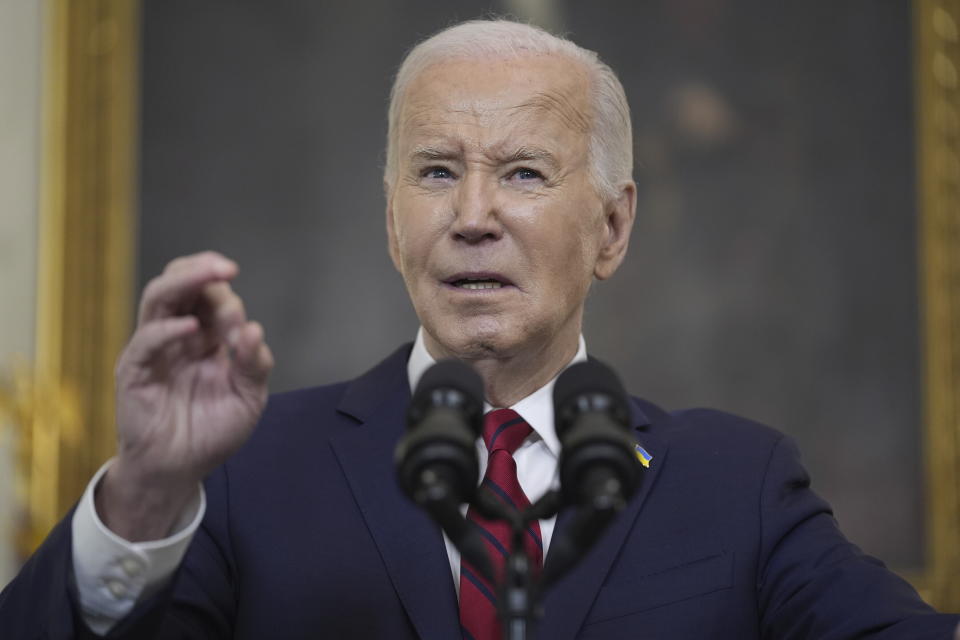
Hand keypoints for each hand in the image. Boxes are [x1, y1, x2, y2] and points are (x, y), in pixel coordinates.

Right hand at [96, 252, 273, 539]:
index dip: (228, 299)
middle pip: (181, 284)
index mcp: (206, 337)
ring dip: (185, 281)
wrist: (179, 470)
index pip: (211, 297)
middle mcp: (177, 335)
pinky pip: (147, 340)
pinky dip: (168, 330)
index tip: (244, 327)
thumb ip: (253, 365)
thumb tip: (254, 329)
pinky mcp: (135, 371)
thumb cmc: (211, 431)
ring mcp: (154, 349)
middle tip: (227, 267)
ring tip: (211, 274)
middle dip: (203, 269)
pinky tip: (191, 328)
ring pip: (159, 298)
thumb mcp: (247, 398)